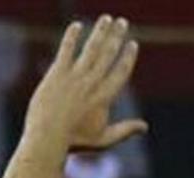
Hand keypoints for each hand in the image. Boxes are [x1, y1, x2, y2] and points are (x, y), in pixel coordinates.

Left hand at [25, 15, 147, 150]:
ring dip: (100, 31)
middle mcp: (92, 83)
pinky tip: (77, 25)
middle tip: (122, 22)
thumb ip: (125, 130)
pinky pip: (66, 50)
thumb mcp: (103, 139)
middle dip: (117, 36)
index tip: (132, 44)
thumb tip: (145, 127)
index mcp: (105, 97)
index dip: (128, 56)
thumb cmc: (75, 142)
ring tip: (106, 18)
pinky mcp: (57, 74)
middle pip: (108, 54)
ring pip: (91, 49)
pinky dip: (72, 37)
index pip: (121, 71)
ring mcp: (75, 77)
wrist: (47, 138)